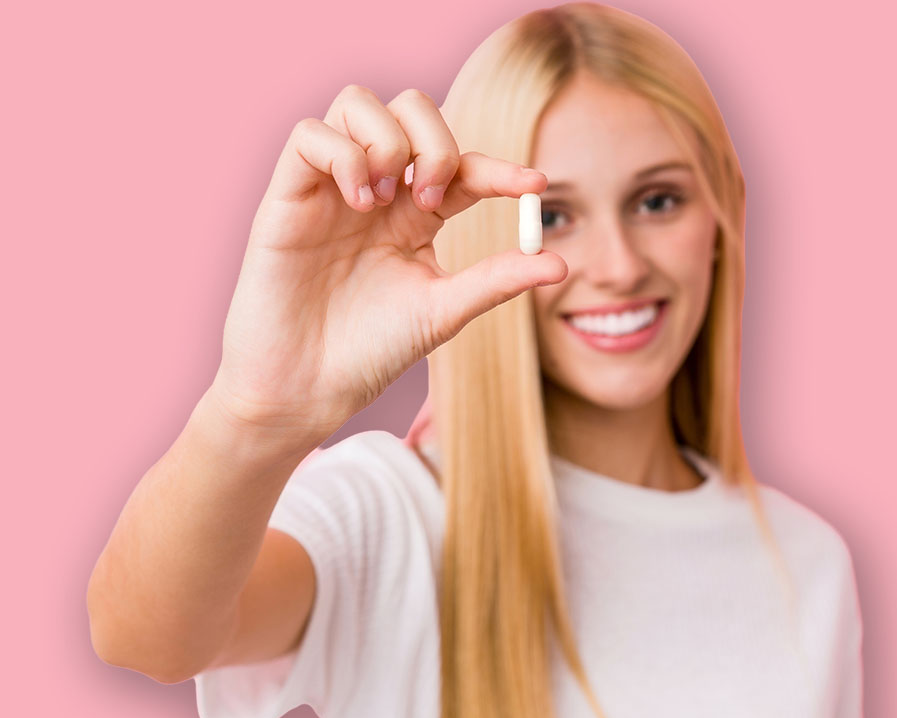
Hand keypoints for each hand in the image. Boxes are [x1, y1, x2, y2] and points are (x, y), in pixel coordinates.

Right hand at [208, 84, 565, 450]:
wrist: (307, 387)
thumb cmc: (371, 351)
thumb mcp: (443, 312)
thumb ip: (496, 280)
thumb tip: (561, 263)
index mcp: (417, 216)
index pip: (464, 167)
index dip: (499, 168)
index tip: (533, 187)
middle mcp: (378, 192)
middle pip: (412, 110)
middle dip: (436, 143)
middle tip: (434, 202)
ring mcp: (332, 189)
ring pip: (357, 103)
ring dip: (386, 140)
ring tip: (385, 201)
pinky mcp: (288, 196)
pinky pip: (308, 135)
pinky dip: (343, 153)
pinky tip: (358, 202)